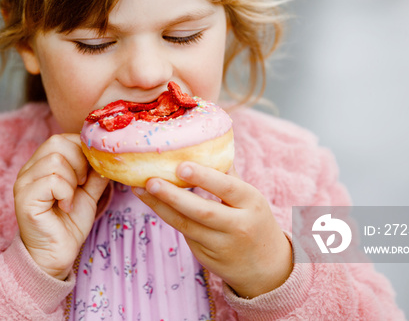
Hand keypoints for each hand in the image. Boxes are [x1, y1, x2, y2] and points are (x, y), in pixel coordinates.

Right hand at [13, 134, 109, 279]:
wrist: (57, 255)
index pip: (62, 138)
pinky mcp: (25, 198)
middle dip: (78, 162)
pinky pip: (51, 180)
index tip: (88, 174)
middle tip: (81, 185)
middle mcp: (29, 170)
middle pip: (56, 142)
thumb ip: (95, 172)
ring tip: (70, 198)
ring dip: (72, 180)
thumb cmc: (69, 224)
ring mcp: (24, 183)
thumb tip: (106, 156)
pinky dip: (66, 193)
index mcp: (41, 164)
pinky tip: (65, 207)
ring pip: (54, 160)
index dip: (81, 150)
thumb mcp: (88, 193)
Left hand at [134, 162, 291, 298]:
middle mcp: (238, 225)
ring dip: (160, 206)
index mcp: (252, 202)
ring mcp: (222, 245)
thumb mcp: (250, 197)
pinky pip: (184, 234)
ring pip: (186, 225)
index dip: (203, 177)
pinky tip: (151, 202)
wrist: (269, 268)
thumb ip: (228, 174)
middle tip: (150, 180)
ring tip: (140, 189)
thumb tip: (206, 141)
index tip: (180, 166)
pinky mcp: (207, 257)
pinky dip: (167, 216)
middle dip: (173, 196)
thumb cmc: (254, 220)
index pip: (227, 188)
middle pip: (202, 211)